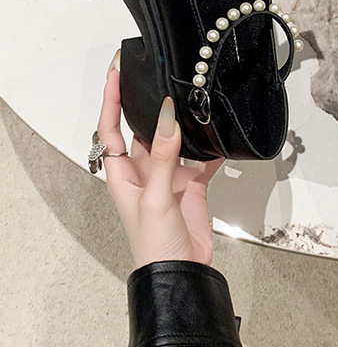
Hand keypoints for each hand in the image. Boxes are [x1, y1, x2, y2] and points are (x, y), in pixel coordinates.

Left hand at [97, 51, 223, 269]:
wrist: (180, 275)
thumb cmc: (152, 246)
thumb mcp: (156, 197)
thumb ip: (163, 156)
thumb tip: (167, 117)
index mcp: (122, 174)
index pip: (110, 127)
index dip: (111, 98)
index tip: (117, 71)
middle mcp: (142, 172)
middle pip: (143, 129)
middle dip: (149, 104)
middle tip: (159, 75)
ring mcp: (167, 178)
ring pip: (173, 140)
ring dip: (182, 124)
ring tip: (191, 99)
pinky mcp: (190, 187)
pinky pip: (200, 159)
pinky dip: (210, 149)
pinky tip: (219, 138)